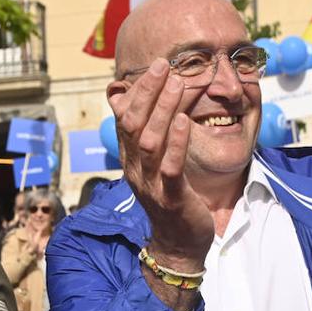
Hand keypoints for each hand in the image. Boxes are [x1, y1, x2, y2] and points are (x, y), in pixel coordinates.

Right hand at [109, 59, 212, 271]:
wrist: (178, 245)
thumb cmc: (170, 199)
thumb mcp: (153, 164)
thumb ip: (143, 135)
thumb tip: (125, 102)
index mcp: (130, 160)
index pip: (125, 119)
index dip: (137, 92)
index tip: (154, 67)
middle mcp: (135, 169)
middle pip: (133, 124)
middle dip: (148, 92)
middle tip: (164, 65)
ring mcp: (151, 184)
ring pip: (150, 142)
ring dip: (164, 110)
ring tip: (178, 84)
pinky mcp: (171, 198)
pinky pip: (170, 167)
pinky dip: (177, 142)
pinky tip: (187, 121)